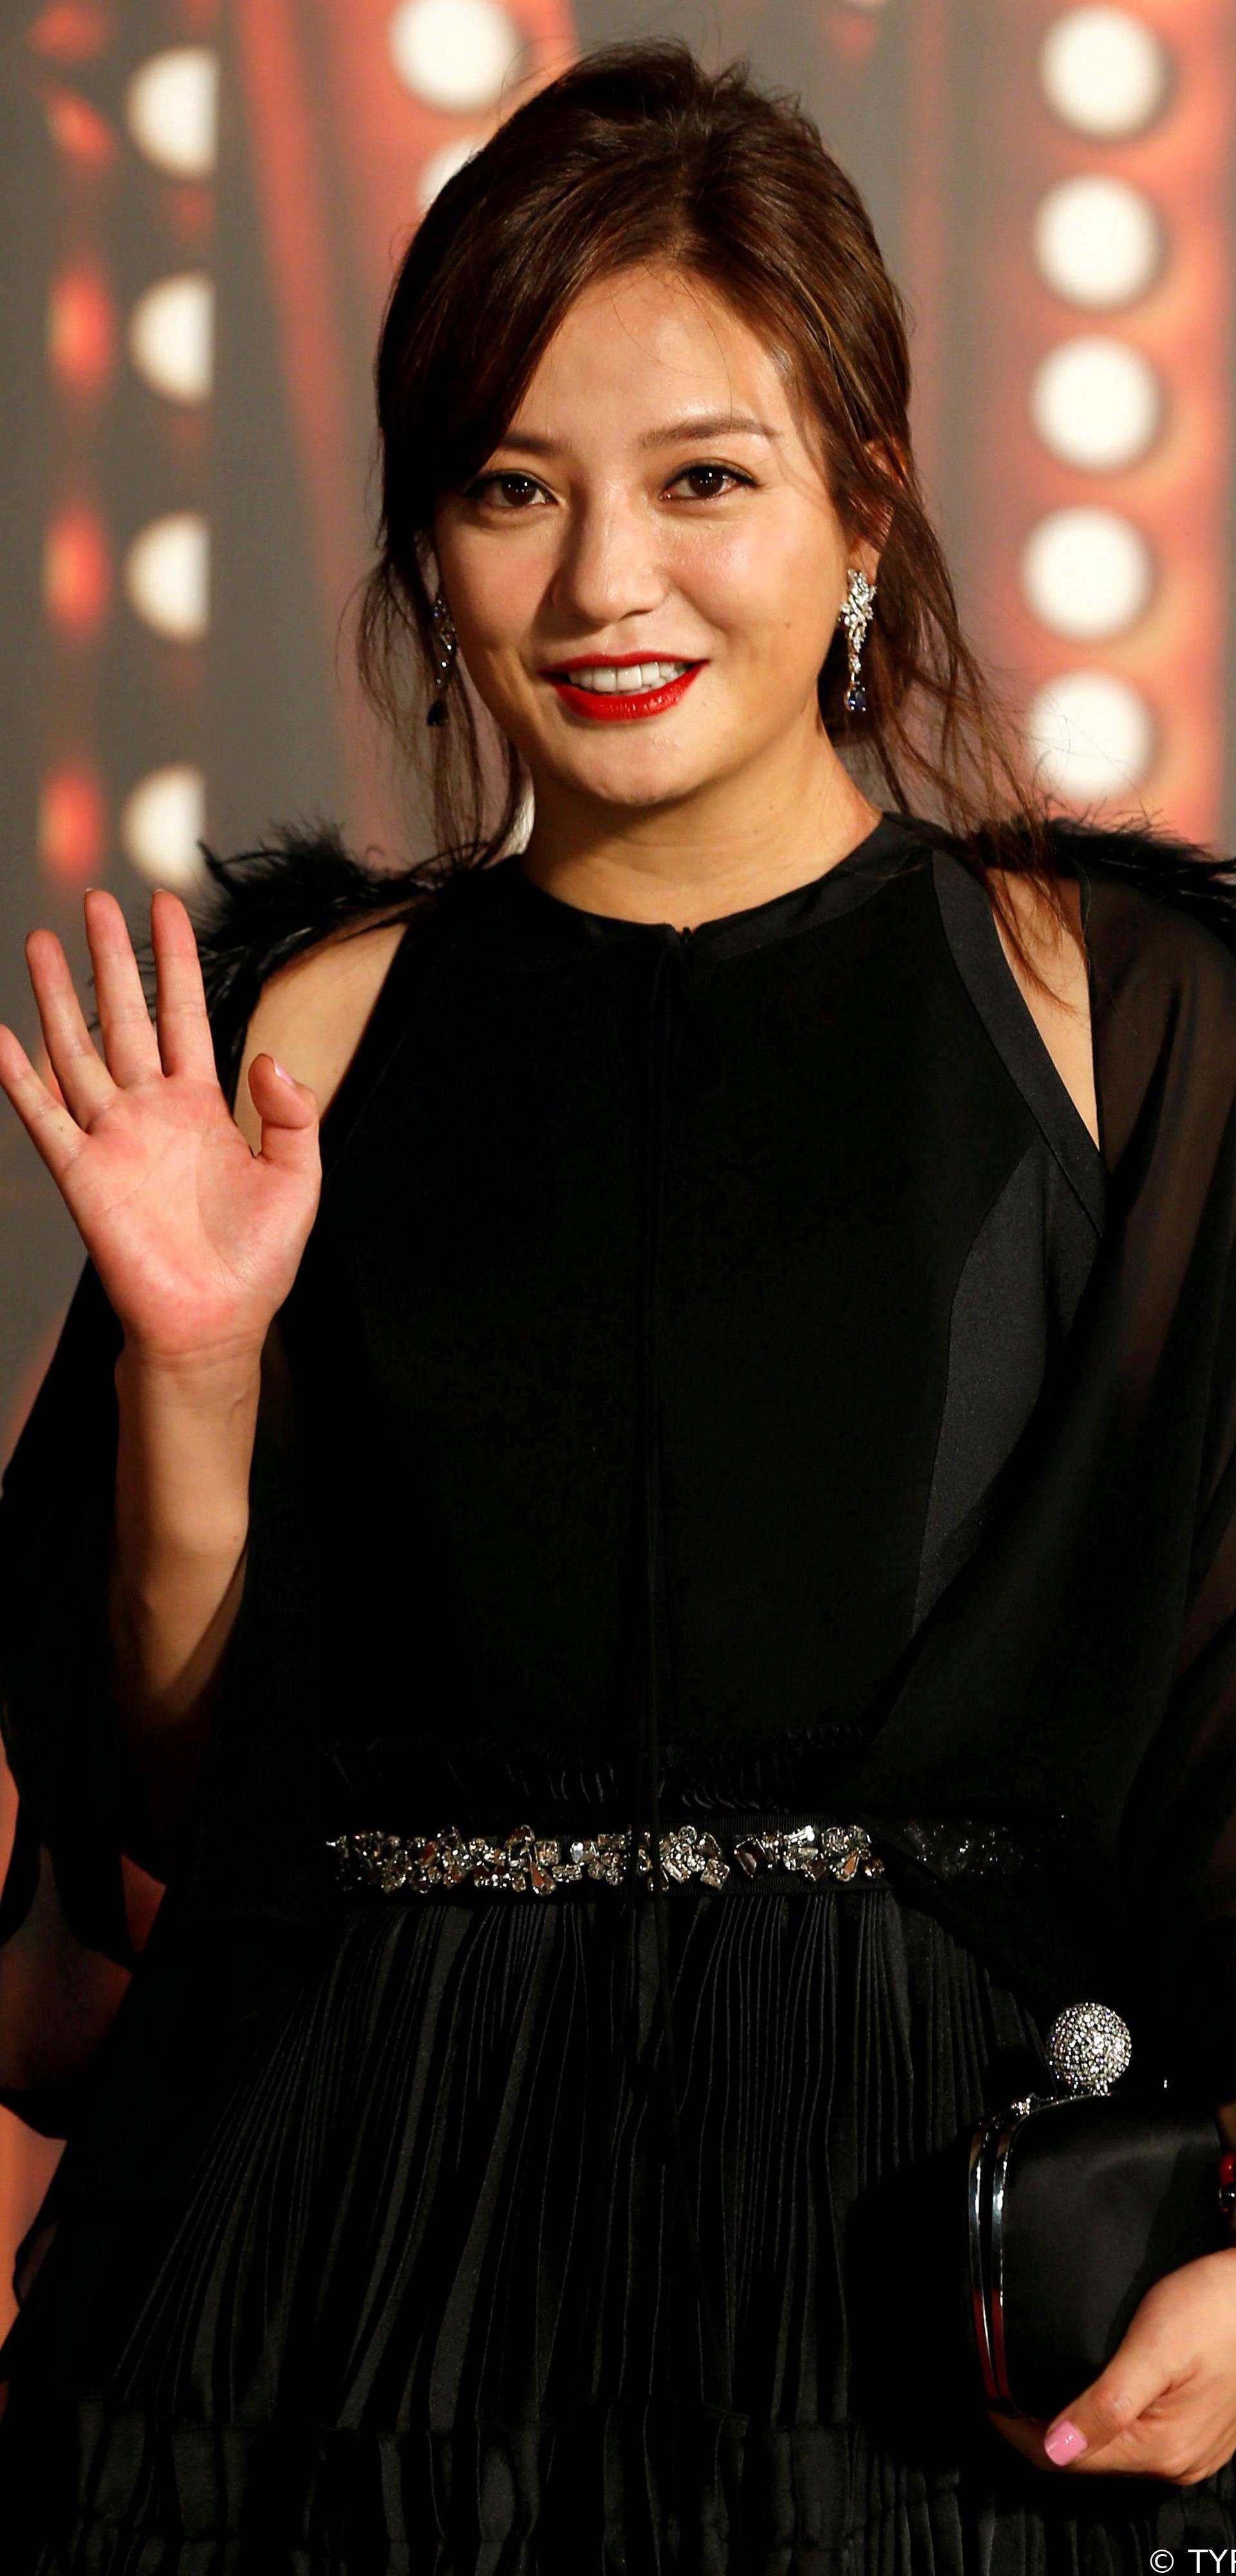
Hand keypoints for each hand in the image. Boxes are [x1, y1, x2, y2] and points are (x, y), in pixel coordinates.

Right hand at [0, 886, 320, 1364]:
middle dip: (108, 957)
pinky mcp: (82, 1176)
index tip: (166, 905)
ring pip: (76, 1050)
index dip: (175, 959)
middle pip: (123, 1016)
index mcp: (203, 1106)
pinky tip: (0, 1036)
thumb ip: (292, 1113)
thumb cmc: (258, 1262)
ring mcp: (112, 1139)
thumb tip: (269, 1056)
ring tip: (39, 940)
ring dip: (55, 998)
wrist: (215, 1326)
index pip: (184, 1013)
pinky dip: (18, 1078)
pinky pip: (43, 1117)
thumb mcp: (300, 1177)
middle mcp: (151, 1112)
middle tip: (94, 901)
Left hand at [988, 2246, 1235, 2481]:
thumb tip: (1055, 2447)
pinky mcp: (1198, 2433)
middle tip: (1006, 2387)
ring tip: (1038, 2385)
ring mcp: (1190, 2451)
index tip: (991, 2398)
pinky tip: (1089, 2391)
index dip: (1019, 2432)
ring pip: (1110, 2450)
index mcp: (1161, 2448)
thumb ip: (1107, 2403)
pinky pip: (1137, 2439)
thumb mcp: (1153, 2348)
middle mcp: (1176, 2462)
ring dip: (1070, 2423)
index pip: (1065, 2459)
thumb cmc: (1214, 2309)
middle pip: (1086, 2459)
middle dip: (1041, 2428)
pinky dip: (1104, 2421)